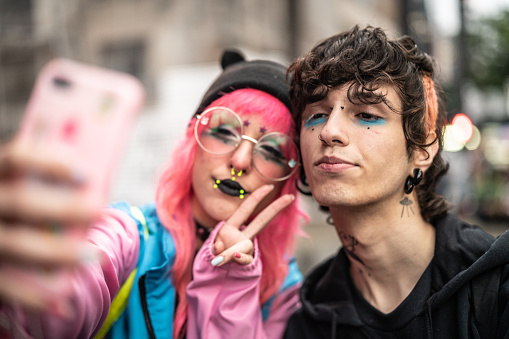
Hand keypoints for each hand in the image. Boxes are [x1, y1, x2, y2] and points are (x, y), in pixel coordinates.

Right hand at [0, 143, 97, 314]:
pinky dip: (33, 296)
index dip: (50, 163)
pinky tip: (64, 303)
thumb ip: (47, 173)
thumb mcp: (22, 183)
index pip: (16, 160)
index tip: (86, 174)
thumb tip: (87, 166)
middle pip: (21, 202)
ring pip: (15, 244)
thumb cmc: (19, 205)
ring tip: (94, 256)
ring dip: (57, 252)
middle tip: (98, 211)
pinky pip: (5, 284)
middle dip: (63, 208)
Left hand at [210, 184, 293, 265]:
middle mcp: (242, 235)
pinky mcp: (246, 260)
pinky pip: (244, 260)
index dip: (256, 197)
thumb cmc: (217, 252)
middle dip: (275, 208)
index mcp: (232, 226)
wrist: (219, 267)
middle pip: (262, 220)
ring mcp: (246, 247)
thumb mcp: (214, 247)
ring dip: (235, 252)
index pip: (246, 209)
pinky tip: (229, 257)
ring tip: (223, 257)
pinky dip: (238, 258)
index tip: (268, 186)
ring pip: (247, 246)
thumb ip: (216, 247)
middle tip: (289, 197)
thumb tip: (218, 246)